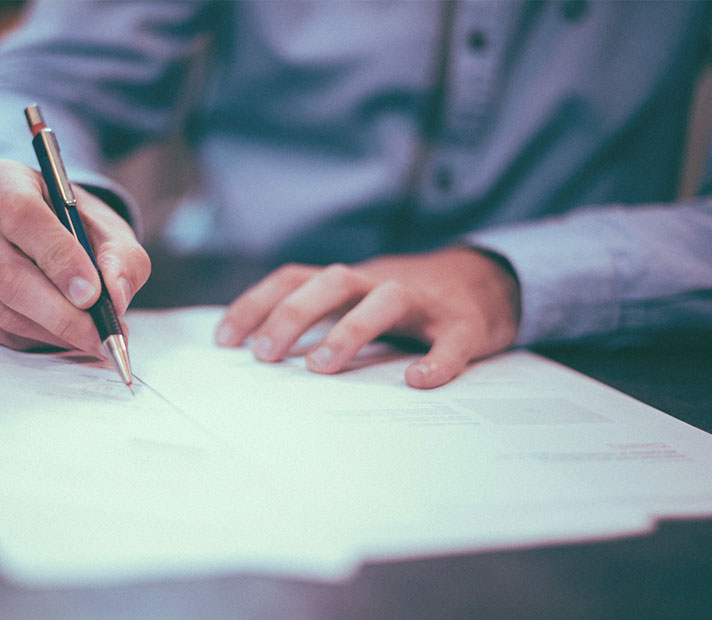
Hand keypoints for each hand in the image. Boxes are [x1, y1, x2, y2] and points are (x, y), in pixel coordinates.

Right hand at [0, 159, 149, 353]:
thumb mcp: (111, 232)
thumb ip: (122, 259)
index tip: (92, 294)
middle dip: (62, 313)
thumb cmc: (78, 229)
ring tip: (92, 336)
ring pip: (3, 309)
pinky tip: (60, 332)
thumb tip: (115, 295)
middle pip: (8, 274)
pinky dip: (34, 339)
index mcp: (2, 180)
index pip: (22, 217)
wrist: (47, 238)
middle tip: (101, 335)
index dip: (58, 258)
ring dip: (53, 331)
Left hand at [215, 247, 520, 387]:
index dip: (256, 304)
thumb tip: (259, 356)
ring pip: (386, 300)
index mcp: (349, 281)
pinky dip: (437, 360)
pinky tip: (418, 381)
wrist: (486, 281)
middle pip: (332, 282)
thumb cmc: (404, 303)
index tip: (224, 340)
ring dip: (350, 330)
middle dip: (293, 314)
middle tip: (264, 355)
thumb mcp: (356, 301)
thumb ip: (318, 319)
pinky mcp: (465, 324)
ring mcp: (424, 302)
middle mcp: (380, 282)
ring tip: (321, 368)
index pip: (294, 278)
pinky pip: (451, 340)